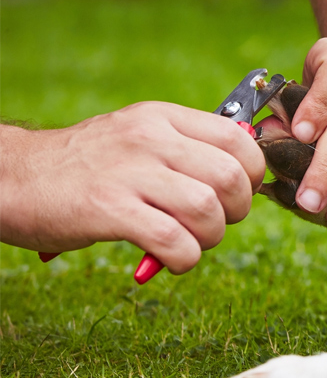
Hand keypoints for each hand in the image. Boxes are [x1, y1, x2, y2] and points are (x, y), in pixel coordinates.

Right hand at [0, 102, 264, 272]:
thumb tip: (244, 174)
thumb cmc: (86, 166)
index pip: (238, 138)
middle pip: (231, 176)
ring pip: (207, 208)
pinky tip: (171, 259)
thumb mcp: (138, 137)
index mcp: (162, 118)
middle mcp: (149, 138)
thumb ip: (186, 149)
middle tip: (215, 223)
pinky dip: (185, 258)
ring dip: (210, 237)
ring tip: (190, 243)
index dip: (252, 173)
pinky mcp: (107, 209)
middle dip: (237, 210)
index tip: (238, 193)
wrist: (13, 177)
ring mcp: (128, 172)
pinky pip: (174, 239)